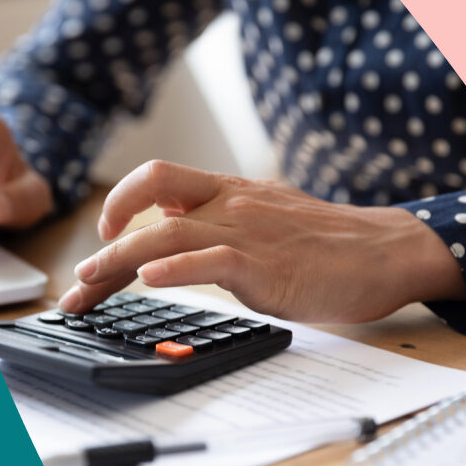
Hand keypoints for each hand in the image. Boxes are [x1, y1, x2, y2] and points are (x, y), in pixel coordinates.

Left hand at [59, 160, 465, 322]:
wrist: (384, 251)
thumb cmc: (331, 242)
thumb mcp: (270, 220)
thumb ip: (228, 227)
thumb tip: (189, 247)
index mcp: (233, 191)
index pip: (161, 182)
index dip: (122, 202)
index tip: (104, 232)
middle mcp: (233, 203)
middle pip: (152, 200)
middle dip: (107, 234)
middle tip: (81, 276)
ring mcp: (248, 231)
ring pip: (168, 231)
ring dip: (119, 258)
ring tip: (89, 283)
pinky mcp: (265, 264)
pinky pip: (210, 259)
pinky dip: (175, 267)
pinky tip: (151, 279)